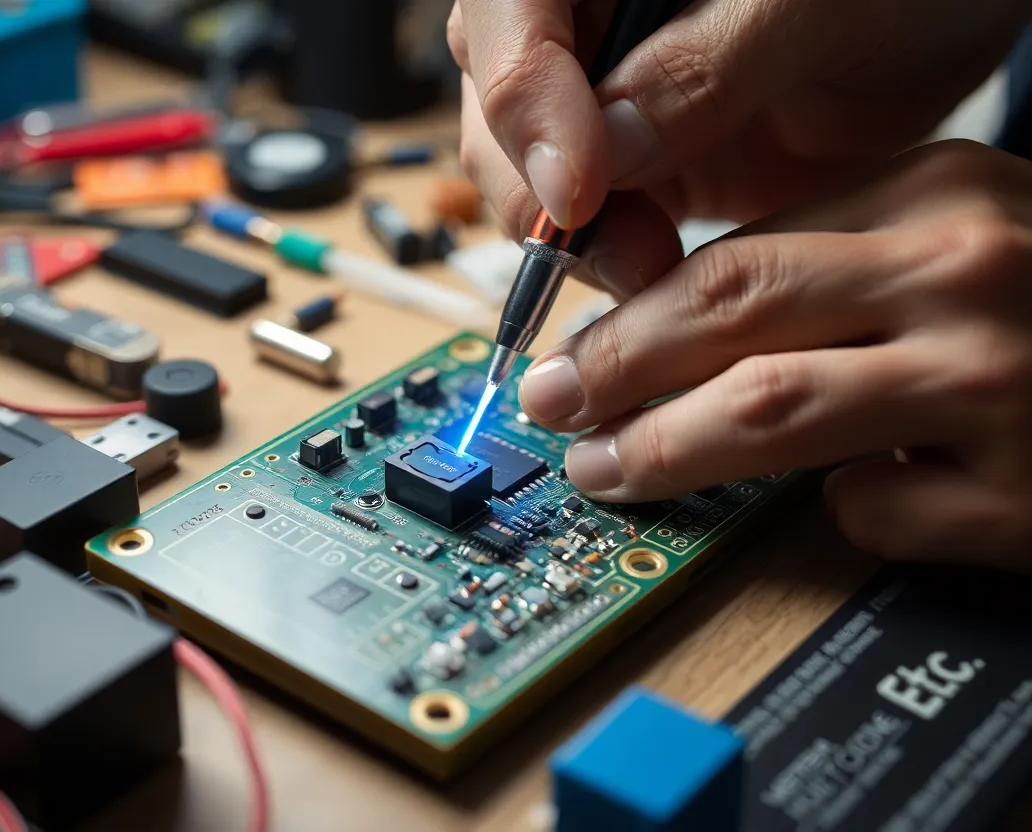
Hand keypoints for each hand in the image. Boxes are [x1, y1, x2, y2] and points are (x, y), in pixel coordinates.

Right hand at [449, 0, 1028, 295]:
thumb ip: (707, 64)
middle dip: (544, 197)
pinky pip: (588, 230)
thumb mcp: (811, 4)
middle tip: (626, 249)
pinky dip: (612, 266)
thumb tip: (610, 148)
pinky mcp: (632, 168)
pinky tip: (659, 278)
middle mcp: (578, 30)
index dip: (527, 111)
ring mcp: (597, 103)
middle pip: (495, 118)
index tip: (582, 192)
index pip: (507, 29)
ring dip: (578, 243)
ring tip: (652, 269)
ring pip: (528, 184)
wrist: (941, 32)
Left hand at [518, 141, 1031, 566]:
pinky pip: (875, 512)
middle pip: (732, 312)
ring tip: (605, 471)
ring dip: (663, 451)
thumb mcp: (957, 241)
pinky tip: (853, 500)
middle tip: (551, 405)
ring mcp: (1001, 383)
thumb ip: (834, 264)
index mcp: (940, 192)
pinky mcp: (1028, 495)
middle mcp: (969, 271)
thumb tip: (671, 329)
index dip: (632, 314)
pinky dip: (838, 515)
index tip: (572, 352)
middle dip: (615, 368)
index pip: (736, 253)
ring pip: (772, 413)